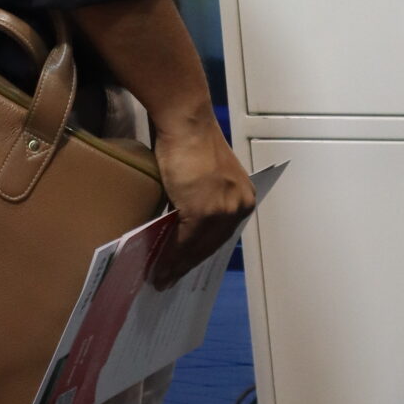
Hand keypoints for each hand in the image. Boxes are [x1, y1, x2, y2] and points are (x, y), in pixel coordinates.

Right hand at [152, 112, 254, 284]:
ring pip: (197, 247)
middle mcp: (238, 206)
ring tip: (160, 279)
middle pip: (210, 246)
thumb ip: (201, 201)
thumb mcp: (204, 178)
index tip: (185, 269)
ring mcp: (222, 210)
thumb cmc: (191, 142)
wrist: (186, 122)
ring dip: (176, 266)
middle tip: (169, 280)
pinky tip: (159, 266)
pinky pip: (184, 241)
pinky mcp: (203, 211)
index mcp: (243, 198)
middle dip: (187, 266)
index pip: (220, 236)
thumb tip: (182, 225)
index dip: (200, 255)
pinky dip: (170, 255)